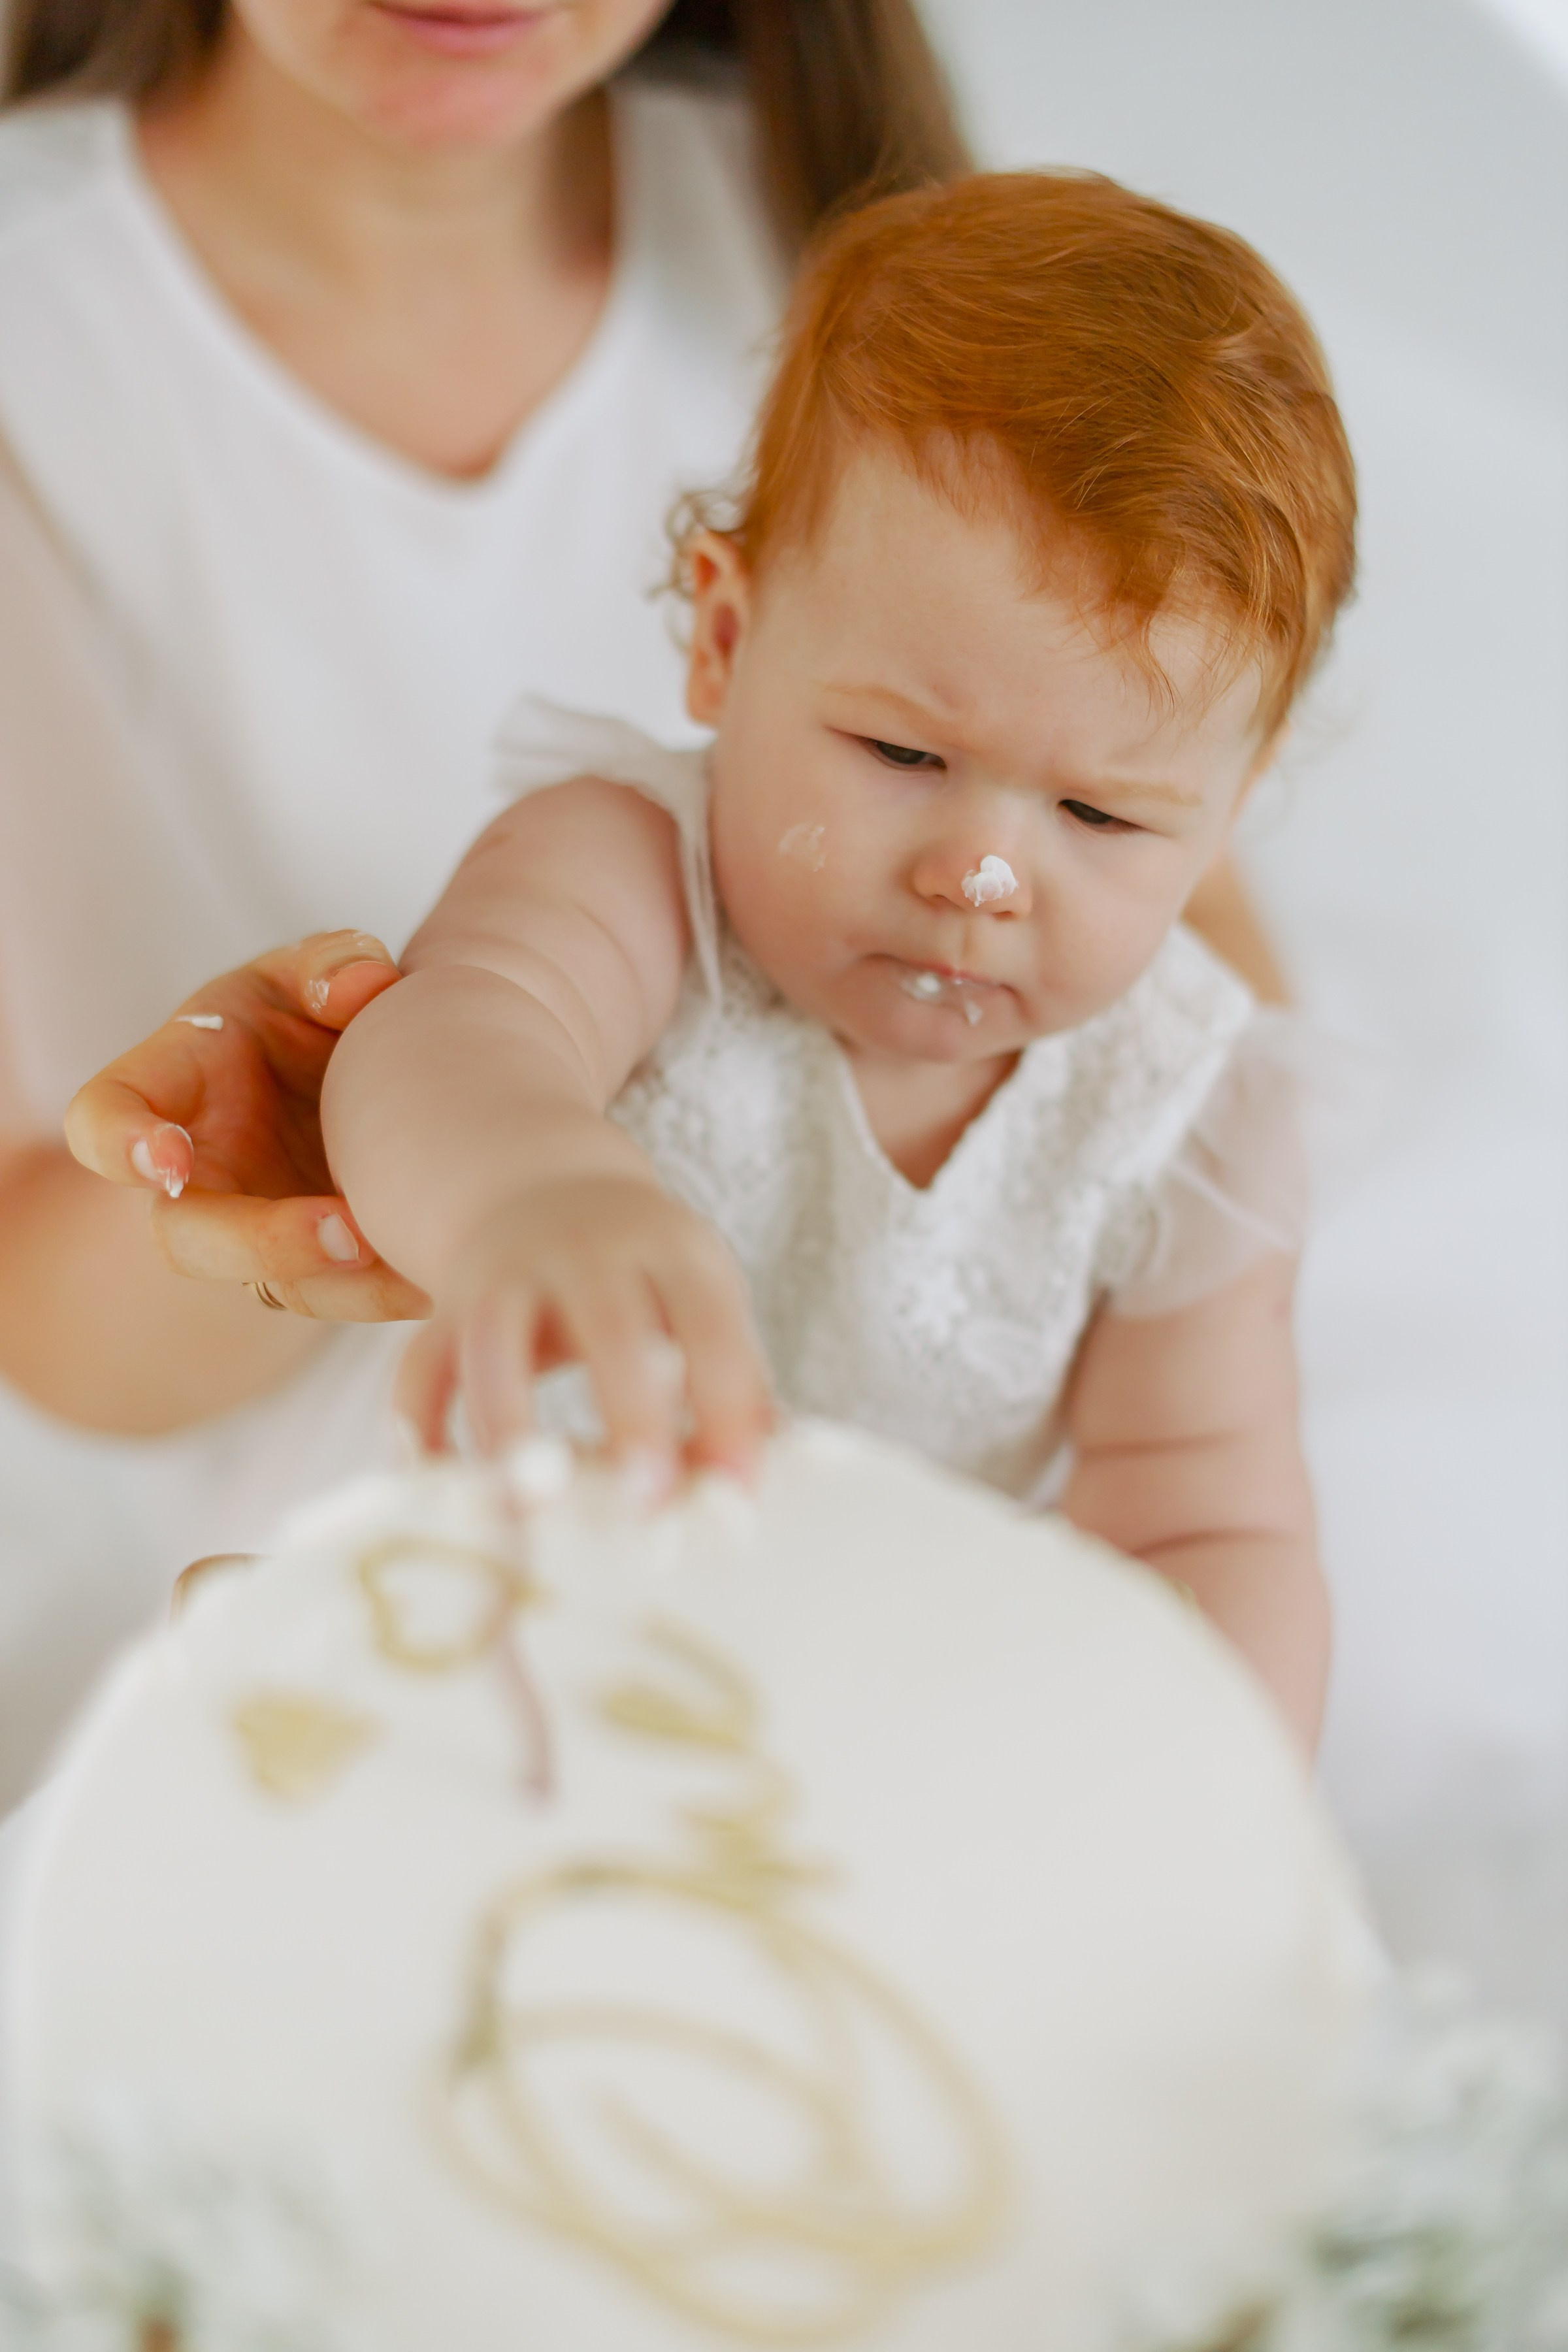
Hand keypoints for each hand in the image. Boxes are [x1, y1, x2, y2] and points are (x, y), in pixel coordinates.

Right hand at [65, 932, 429, 1320]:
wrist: (359, 1071)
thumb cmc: (306, 1013)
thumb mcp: (311, 969)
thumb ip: (329, 963)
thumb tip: (360, 987)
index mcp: (174, 1084)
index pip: (105, 1117)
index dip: (119, 1143)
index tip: (165, 1160)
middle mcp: (203, 1173)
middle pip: (189, 1238)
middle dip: (260, 1244)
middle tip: (345, 1233)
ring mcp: (258, 1228)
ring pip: (276, 1287)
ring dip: (343, 1286)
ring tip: (415, 1268)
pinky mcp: (319, 1265)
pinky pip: (343, 1297)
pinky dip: (392, 1292)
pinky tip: (444, 1275)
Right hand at [398, 1174, 773, 1486]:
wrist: (548, 1190)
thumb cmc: (650, 1278)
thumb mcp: (706, 1300)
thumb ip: (736, 1385)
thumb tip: (756, 1485)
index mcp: (672, 1251)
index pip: (711, 1324)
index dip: (727, 1407)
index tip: (734, 1492)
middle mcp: (587, 1251)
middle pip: (609, 1323)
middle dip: (630, 1415)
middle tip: (647, 1505)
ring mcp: (507, 1274)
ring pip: (495, 1343)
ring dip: (510, 1428)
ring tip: (530, 1514)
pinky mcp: (447, 1308)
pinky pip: (421, 1369)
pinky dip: (421, 1432)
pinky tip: (442, 1495)